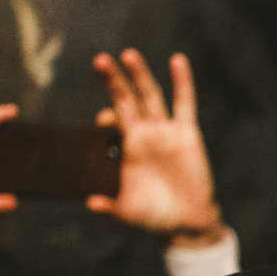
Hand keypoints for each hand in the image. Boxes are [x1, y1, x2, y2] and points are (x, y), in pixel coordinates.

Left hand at [89, 50, 227, 248]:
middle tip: (100, 60)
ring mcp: (165, 131)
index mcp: (126, 149)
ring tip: (128, 54)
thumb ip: (110, 206)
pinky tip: (178, 60)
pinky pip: (185, 103)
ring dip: (140, 74)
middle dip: (114, 80)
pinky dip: (182, 81)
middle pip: (126, 99)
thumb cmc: (154, 217)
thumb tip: (89, 202)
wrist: (187, 221)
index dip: (105, 115)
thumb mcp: (128, 212)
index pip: (111, 121)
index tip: (103, 118)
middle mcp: (143, 134)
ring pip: (151, 95)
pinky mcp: (187, 133)